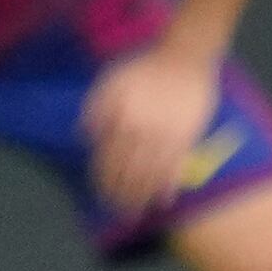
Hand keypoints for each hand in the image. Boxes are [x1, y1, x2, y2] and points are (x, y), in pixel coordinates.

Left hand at [84, 42, 224, 219]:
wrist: (184, 57)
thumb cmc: (143, 67)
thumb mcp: (111, 81)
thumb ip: (95, 108)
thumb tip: (84, 136)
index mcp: (120, 118)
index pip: (107, 157)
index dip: (103, 178)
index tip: (100, 193)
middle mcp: (141, 131)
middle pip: (128, 171)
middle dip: (120, 194)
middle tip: (115, 210)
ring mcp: (166, 135)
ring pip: (150, 174)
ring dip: (141, 197)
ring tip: (135, 214)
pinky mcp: (187, 136)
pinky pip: (177, 167)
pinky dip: (169, 185)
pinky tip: (164, 200)